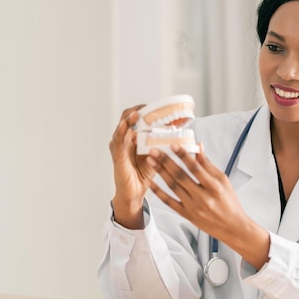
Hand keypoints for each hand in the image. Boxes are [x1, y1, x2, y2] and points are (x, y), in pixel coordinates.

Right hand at [109, 105, 156, 228]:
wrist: (134, 193)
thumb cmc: (144, 174)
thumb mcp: (157, 155)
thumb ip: (164, 143)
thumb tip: (181, 134)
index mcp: (133, 137)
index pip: (136, 117)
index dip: (144, 109)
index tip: (156, 106)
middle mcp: (124, 139)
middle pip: (127, 118)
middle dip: (137, 110)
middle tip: (148, 107)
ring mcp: (119, 147)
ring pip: (121, 126)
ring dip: (129, 118)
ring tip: (138, 113)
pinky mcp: (117, 156)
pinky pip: (118, 141)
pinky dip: (122, 131)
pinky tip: (126, 125)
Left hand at [145, 144, 269, 268]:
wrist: (231, 227)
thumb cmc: (229, 202)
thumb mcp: (223, 180)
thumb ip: (208, 164)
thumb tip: (198, 147)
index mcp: (214, 187)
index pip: (195, 168)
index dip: (183, 155)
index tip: (173, 145)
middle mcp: (202, 197)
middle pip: (180, 176)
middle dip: (166, 161)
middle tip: (154, 150)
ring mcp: (193, 207)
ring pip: (173, 186)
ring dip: (160, 172)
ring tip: (151, 160)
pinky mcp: (186, 215)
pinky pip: (169, 202)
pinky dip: (159, 192)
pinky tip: (151, 182)